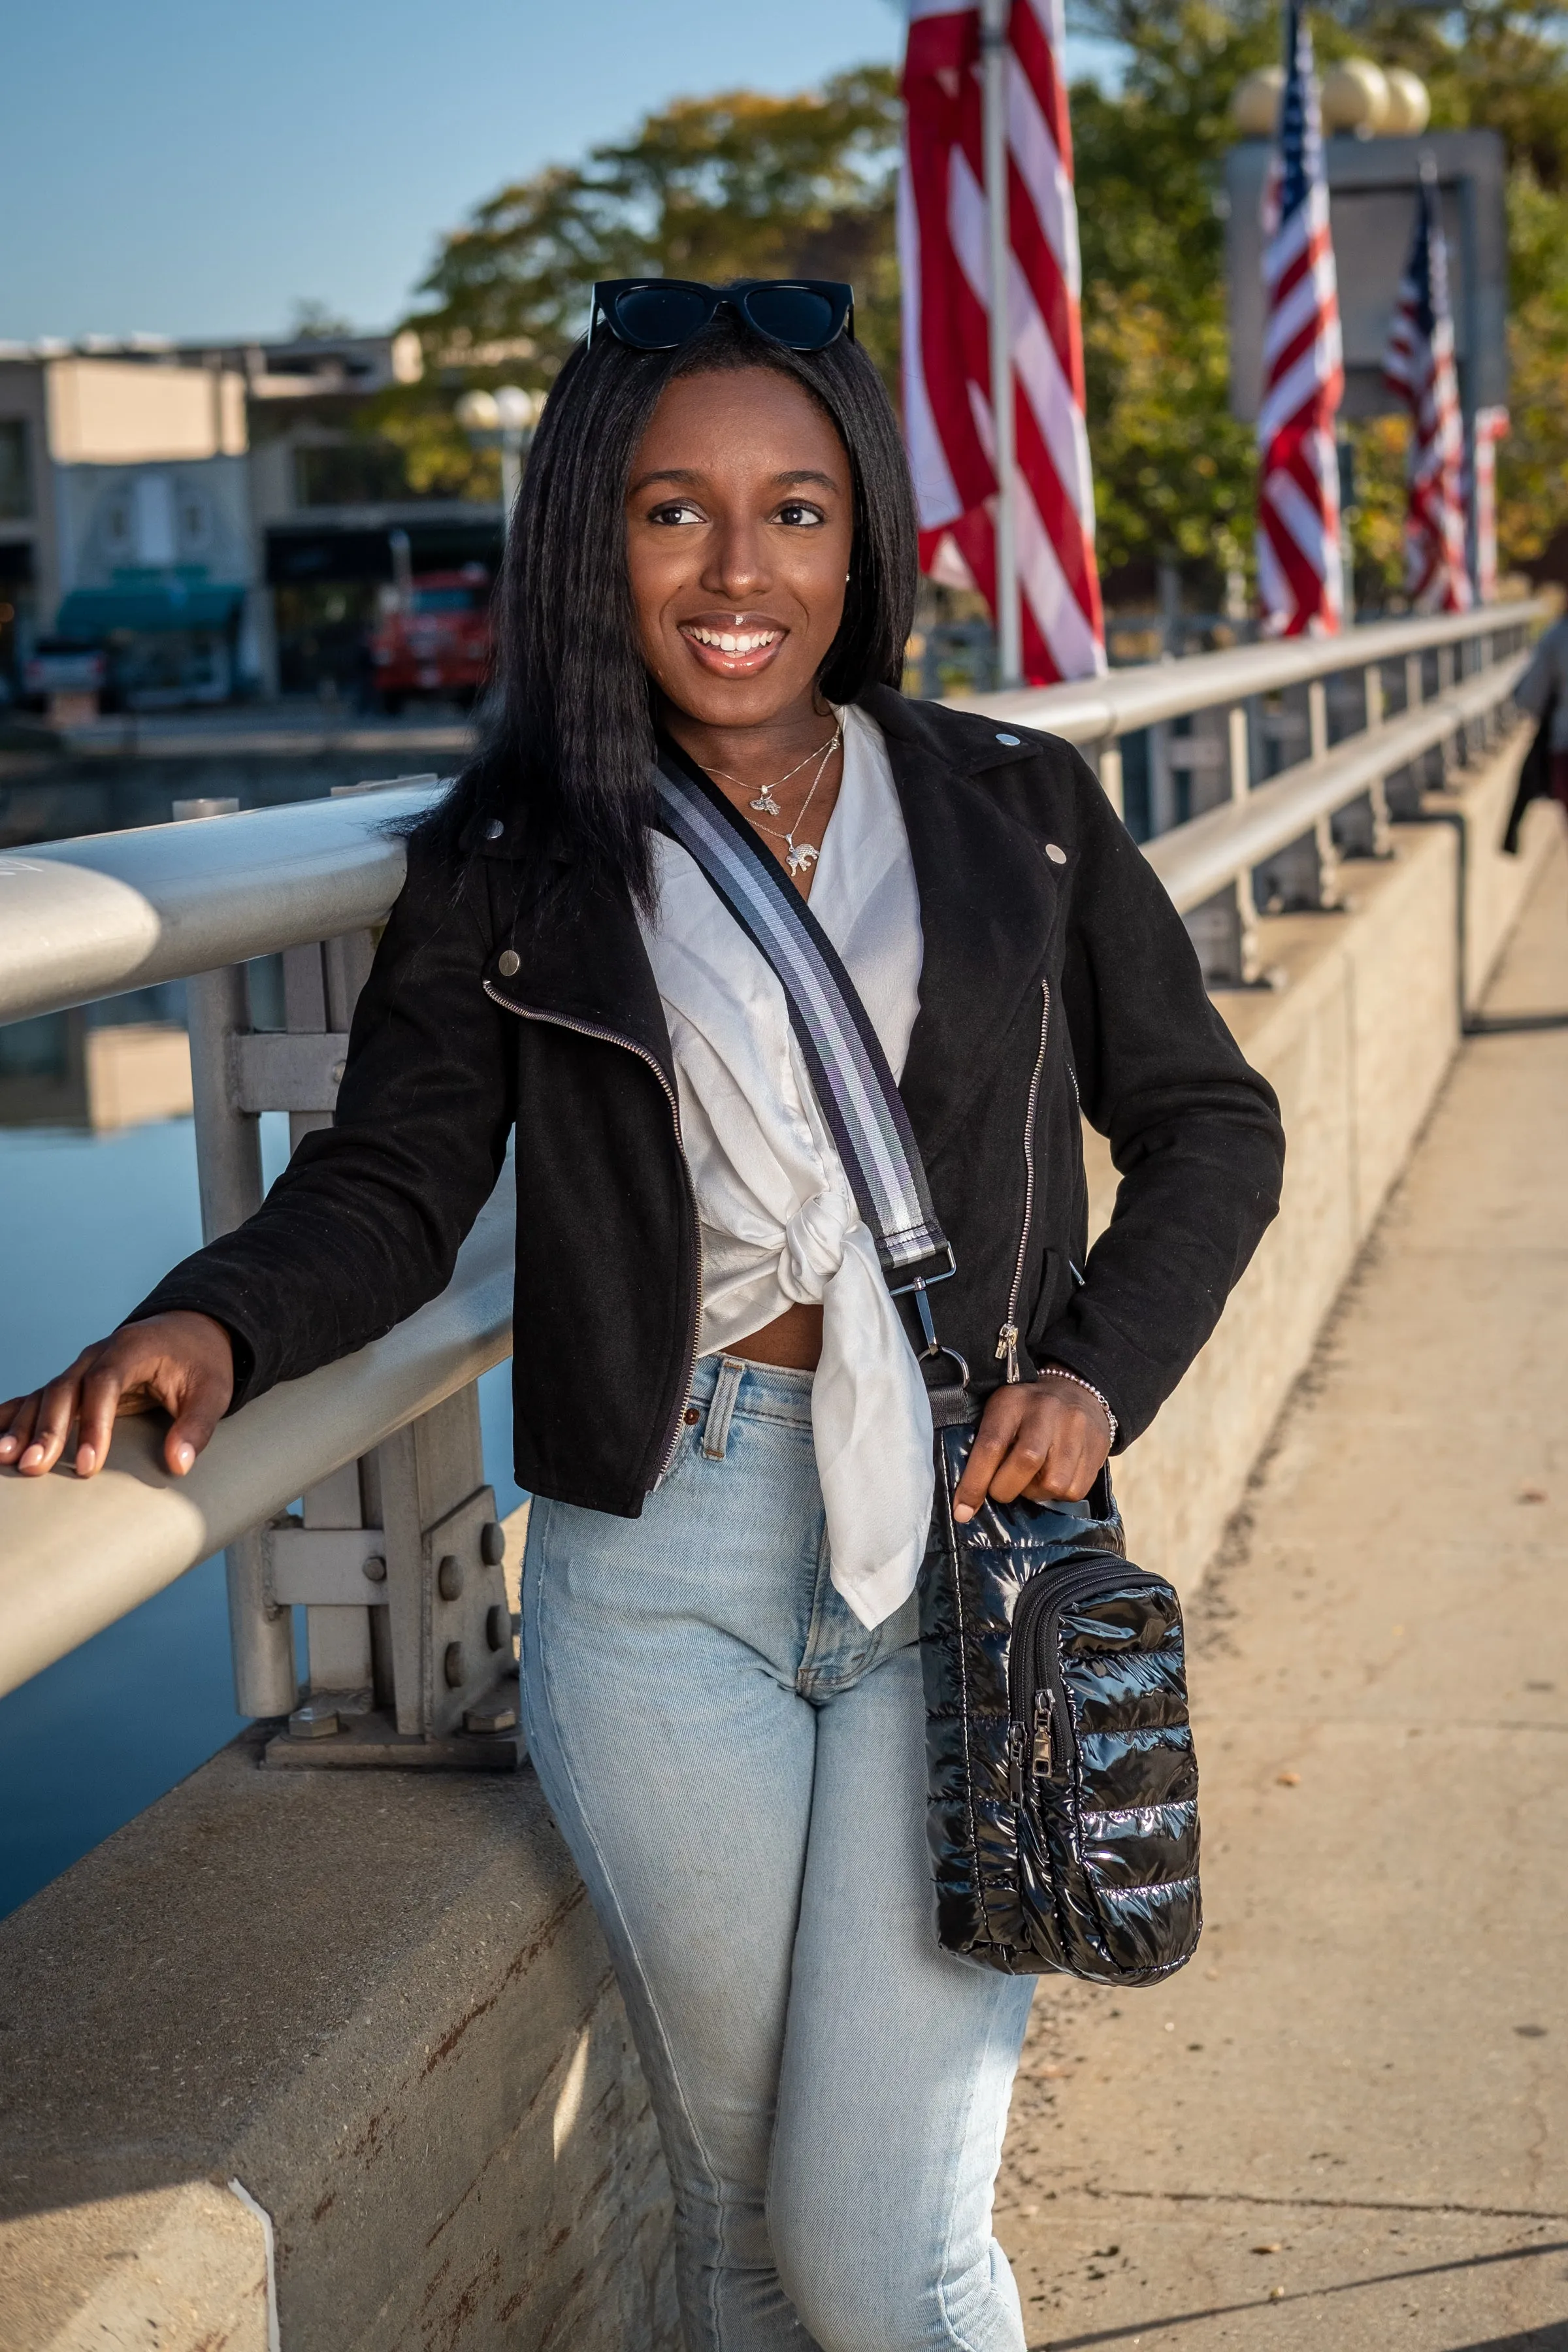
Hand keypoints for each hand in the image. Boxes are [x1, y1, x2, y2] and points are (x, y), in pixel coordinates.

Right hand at [0, 1312, 234, 1480]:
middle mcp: (97, 1355)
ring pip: (44, 1395)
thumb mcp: (214, 1392)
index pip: (104, 1384)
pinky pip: (37, 1398)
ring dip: (23, 1426)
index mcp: (131, 1349)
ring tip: (5, 1458)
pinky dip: (13, 1415)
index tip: (90, 1464)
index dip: (93, 1424)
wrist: (192, 1331)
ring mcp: (81, 1368)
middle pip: (65, 1390)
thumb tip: (179, 1464)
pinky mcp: (74, 1383)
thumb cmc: (202, 1362)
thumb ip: (197, 1427)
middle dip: (48, 1430)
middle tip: (35, 1467)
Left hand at [952, 1376, 1111, 1523]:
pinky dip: (1057, 1495)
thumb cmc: (1026, 1411)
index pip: (991, 1445)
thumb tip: (967, 1500)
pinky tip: (1052, 1477)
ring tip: (1031, 1479)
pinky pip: (1075, 1491)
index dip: (974, 1483)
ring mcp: (1076, 1429)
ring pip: (1053, 1483)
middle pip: (1025, 1462)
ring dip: (1034, 1493)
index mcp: (1012, 1401)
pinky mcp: (1097, 1448)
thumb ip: (984, 1446)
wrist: (1078, 1392)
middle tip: (1001, 1489)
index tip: (962, 1511)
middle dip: (1006, 1489)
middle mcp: (1046, 1412)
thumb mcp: (1000, 1413)